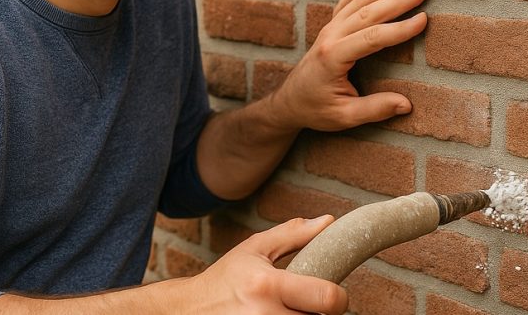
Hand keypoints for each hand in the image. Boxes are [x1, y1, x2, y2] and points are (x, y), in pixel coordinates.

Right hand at [182, 216, 347, 313]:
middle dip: (316, 310)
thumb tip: (328, 221)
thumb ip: (293, 234)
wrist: (189, 310)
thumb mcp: (255, 249)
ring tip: (286, 309)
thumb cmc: (226, 278)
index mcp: (267, 285)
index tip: (333, 294)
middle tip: (303, 302)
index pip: (327, 298)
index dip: (338, 297)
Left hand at [271, 0, 427, 130]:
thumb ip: (374, 110)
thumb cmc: (316, 109)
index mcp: (333, 57)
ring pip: (358, 1)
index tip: (423, 20)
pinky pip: (348, 0)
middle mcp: (330, 37)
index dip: (399, 29)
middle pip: (368, 12)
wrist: (289, 101)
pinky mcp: (330, 27)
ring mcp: (329, 29)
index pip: (372, 38)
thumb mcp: (344, 117)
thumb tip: (406, 105)